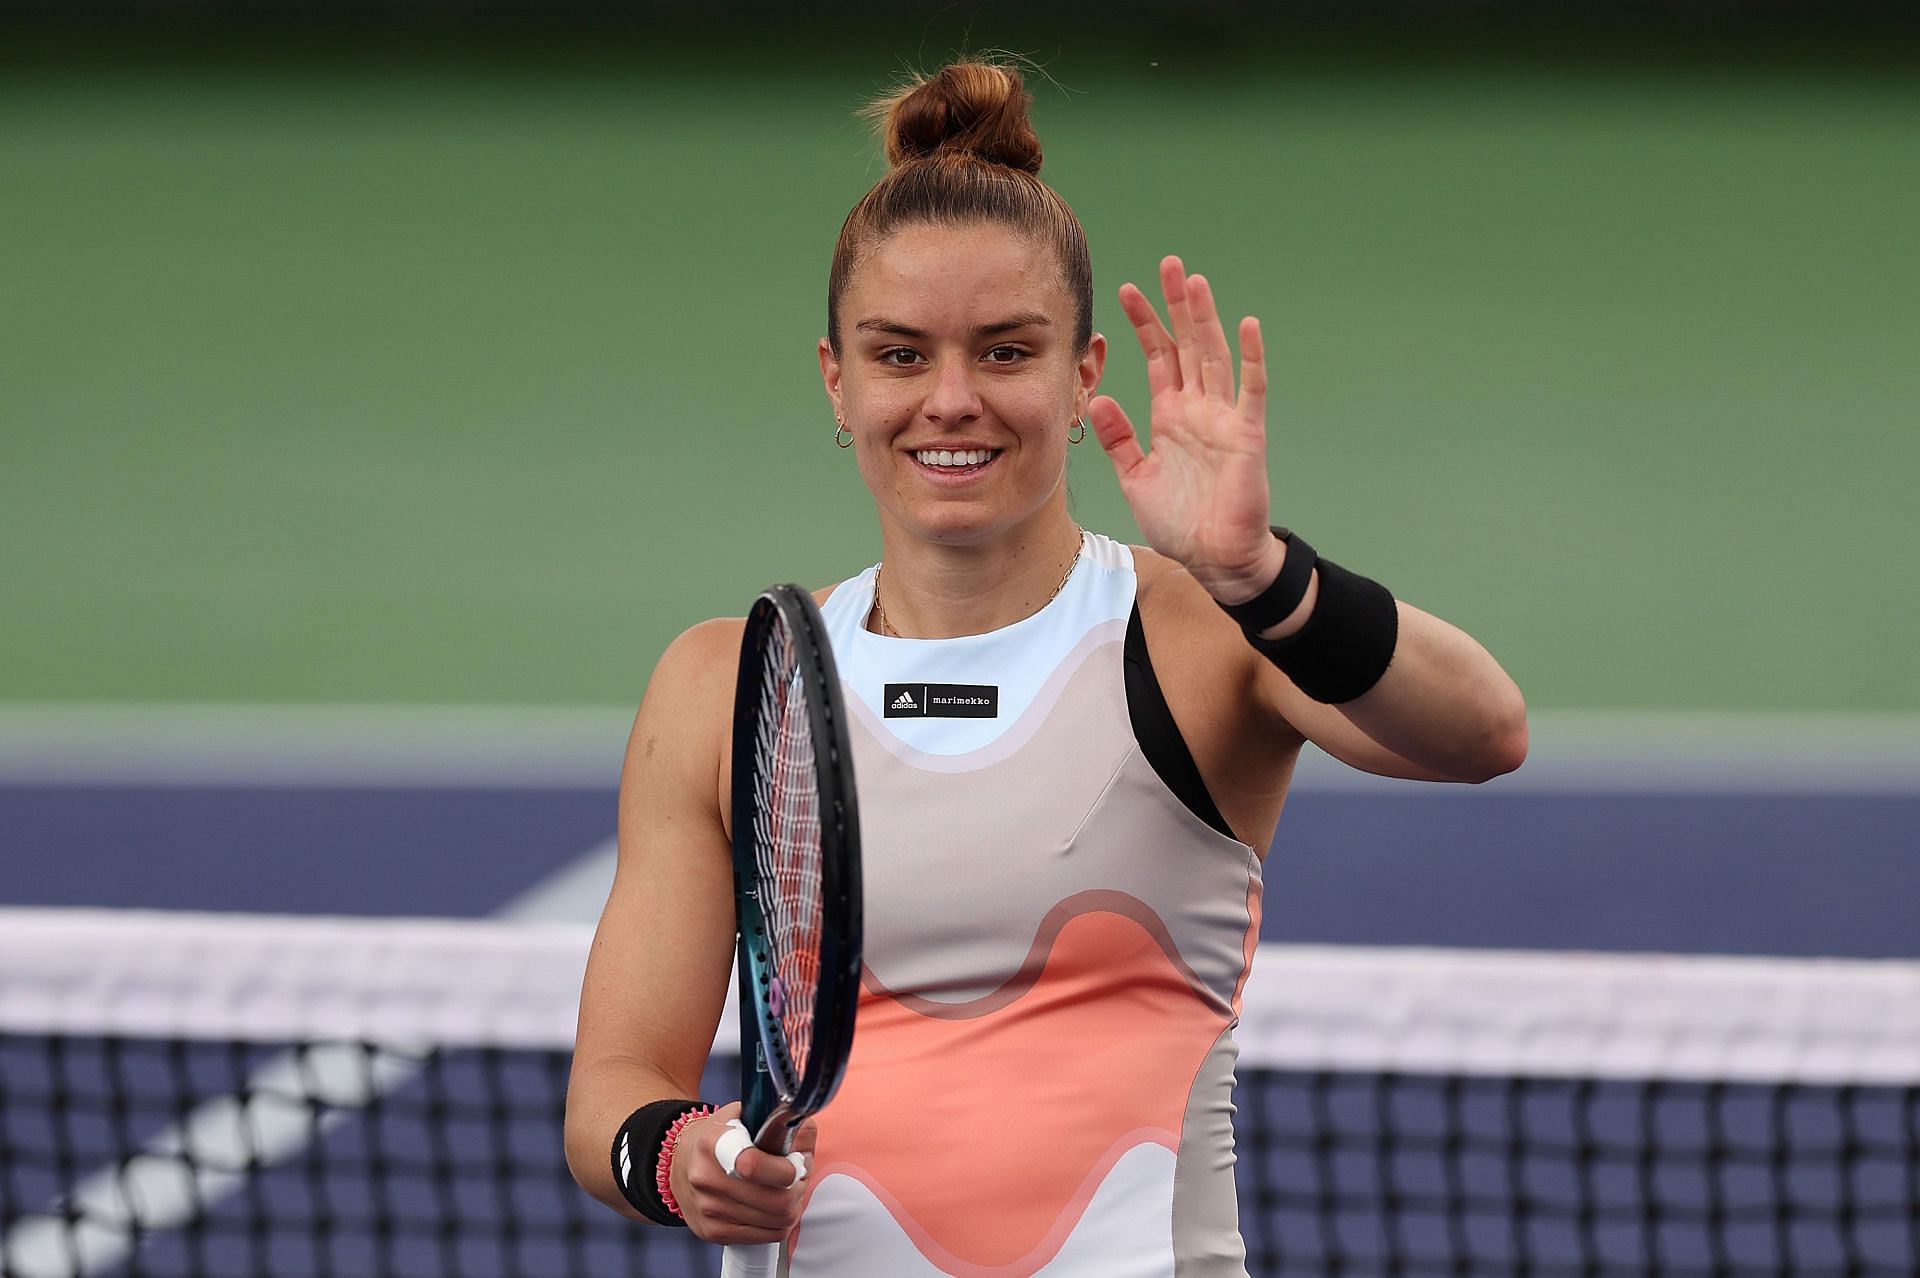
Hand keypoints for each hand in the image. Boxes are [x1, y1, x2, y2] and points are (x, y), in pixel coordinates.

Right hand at [669, 1101, 817, 1244]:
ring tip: (784, 1189)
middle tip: (797, 1177)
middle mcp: (707, 1178)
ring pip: (776, 1221)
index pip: (753, 1165)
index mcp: (716, 1142)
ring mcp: (708, 1208)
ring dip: (792, 1206)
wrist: (682, 1161)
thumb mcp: (746, 1115)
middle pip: (777, 1200)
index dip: (783, 1169)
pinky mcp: (712, 1231)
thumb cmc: (722, 1136)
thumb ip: (780, 1122)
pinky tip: (772, 1207)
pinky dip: (778, 1223)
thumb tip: (805, 1137)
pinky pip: (765, 1237)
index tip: (795, 1162)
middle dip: (798, 1189)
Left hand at [1088, 256, 1282, 601]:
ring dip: (1205, 319)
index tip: (1126, 289)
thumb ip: (1119, 440)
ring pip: (1214, 356)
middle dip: (1177, 306)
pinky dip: (1251, 358)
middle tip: (1169, 263)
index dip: (1145, 324)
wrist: (1213, 558)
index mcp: (1170, 416)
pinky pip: (1251, 390)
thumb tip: (1100, 398)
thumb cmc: (1179, 521)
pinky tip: (1247, 326)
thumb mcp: (1136, 478)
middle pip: (1187, 345)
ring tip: (1194, 282)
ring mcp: (1224, 418)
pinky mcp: (1247, 435)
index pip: (1158, 357)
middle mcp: (1198, 409)